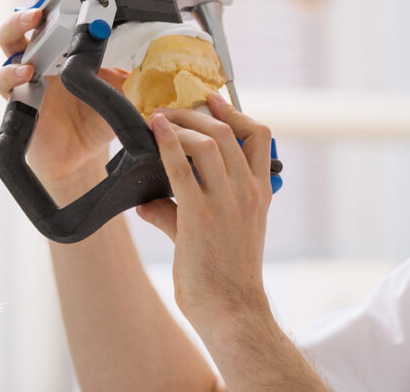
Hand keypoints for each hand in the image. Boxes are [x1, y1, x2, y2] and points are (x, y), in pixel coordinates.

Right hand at [0, 9, 128, 188]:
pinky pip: (2, 80)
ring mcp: (27, 71)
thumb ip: (135, 69)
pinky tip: (26, 72)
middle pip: (30, 15)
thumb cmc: (100, 115)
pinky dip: (10, 72)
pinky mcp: (16, 96)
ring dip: (16, 25)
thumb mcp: (123, 87)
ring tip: (32, 20)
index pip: (67, 9)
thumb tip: (162, 53)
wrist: (82, 153)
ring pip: (8, 39)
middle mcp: (46, 52)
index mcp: (70, 43)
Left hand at [135, 92, 273, 331]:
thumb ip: (184, 211)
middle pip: (229, 132)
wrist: (231, 308)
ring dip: (181, 124)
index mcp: (260, 193)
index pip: (261, 137)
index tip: (214, 100)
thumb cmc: (227, 275)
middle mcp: (248, 191)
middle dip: (197, 112)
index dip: (236, 112)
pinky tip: (156, 131)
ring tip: (159, 119)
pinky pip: (182, 169)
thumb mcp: (221, 233)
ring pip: (208, 143)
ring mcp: (226, 202)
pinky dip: (168, 143)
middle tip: (173, 109)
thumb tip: (148, 202)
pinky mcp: (199, 216)